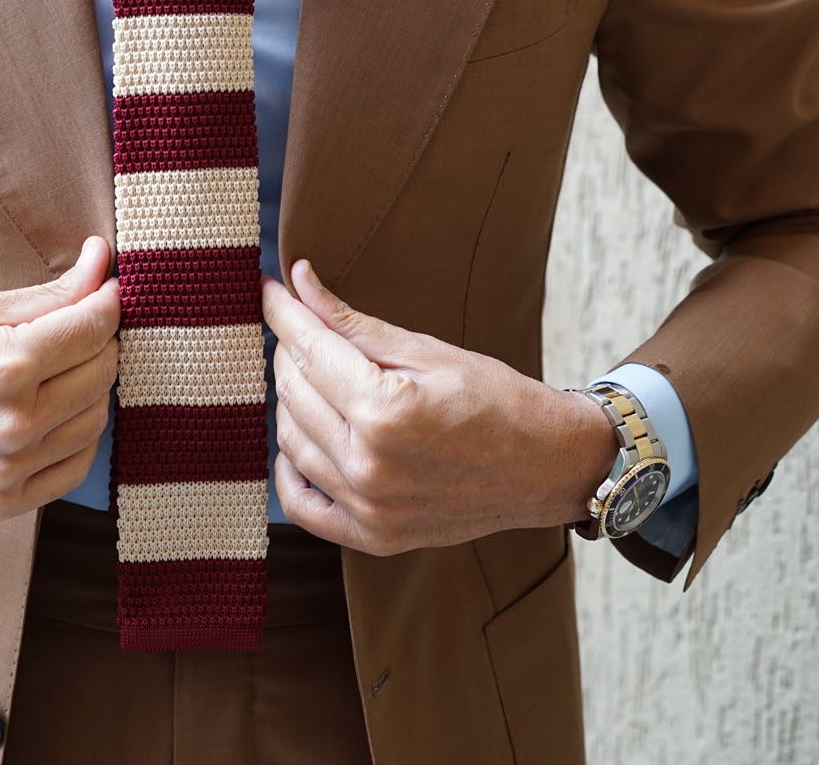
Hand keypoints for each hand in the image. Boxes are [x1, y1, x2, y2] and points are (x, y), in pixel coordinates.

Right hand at [0, 235, 120, 521]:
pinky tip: (55, 413)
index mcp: (5, 366)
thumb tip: (102, 262)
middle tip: (77, 325)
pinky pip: (75, 467)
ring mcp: (10, 472)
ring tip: (60, 368)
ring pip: (96, 421)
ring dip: (91, 388)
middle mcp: (14, 425)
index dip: (106, 300)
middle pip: (102, 373)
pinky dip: (78, 436)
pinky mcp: (3, 504)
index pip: (94, 327)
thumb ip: (47, 294)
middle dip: (99, 341)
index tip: (104, 287)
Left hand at [260, 259, 614, 554]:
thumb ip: (352, 321)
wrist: (548, 467)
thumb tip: (299, 281)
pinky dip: (289, 469)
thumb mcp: (426, 350)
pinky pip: (302, 505)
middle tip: (298, 325)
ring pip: (291, 441)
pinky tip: (301, 436)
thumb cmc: (496, 399)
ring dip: (290, 400)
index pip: (309, 350)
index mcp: (385, 412)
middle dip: (289, 350)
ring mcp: (369, 508)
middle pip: (295, 392)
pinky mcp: (373, 536)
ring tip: (309, 372)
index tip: (270, 290)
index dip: (284, 313)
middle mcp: (369, 466)